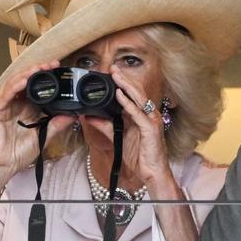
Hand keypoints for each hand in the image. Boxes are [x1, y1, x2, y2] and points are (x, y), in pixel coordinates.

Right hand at [0, 61, 74, 190]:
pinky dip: (15, 85)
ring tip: (40, 68)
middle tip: (54, 64)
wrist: (6, 164)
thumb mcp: (45, 136)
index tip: (61, 71)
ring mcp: (6, 105)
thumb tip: (74, 115)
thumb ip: (57, 124)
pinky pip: (6, 94)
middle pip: (27, 80)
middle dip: (40, 71)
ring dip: (28, 74)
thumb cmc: (21, 151)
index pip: (37, 87)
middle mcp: (17, 103)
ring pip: (16, 83)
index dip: (48, 77)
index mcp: (28, 107)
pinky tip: (24, 79)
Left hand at [110, 67, 172, 189]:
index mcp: (142, 116)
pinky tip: (120, 95)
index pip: (133, 95)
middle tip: (112, 67)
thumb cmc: (140, 156)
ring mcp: (151, 121)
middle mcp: (149, 115)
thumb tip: (88, 117)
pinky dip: (128, 103)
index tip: (111, 73)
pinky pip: (138, 113)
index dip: (122, 83)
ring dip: (126, 85)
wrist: (152, 173)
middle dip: (124, 79)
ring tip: (116, 75)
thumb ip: (105, 126)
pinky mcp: (150, 129)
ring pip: (139, 98)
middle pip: (137, 92)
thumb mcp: (118, 138)